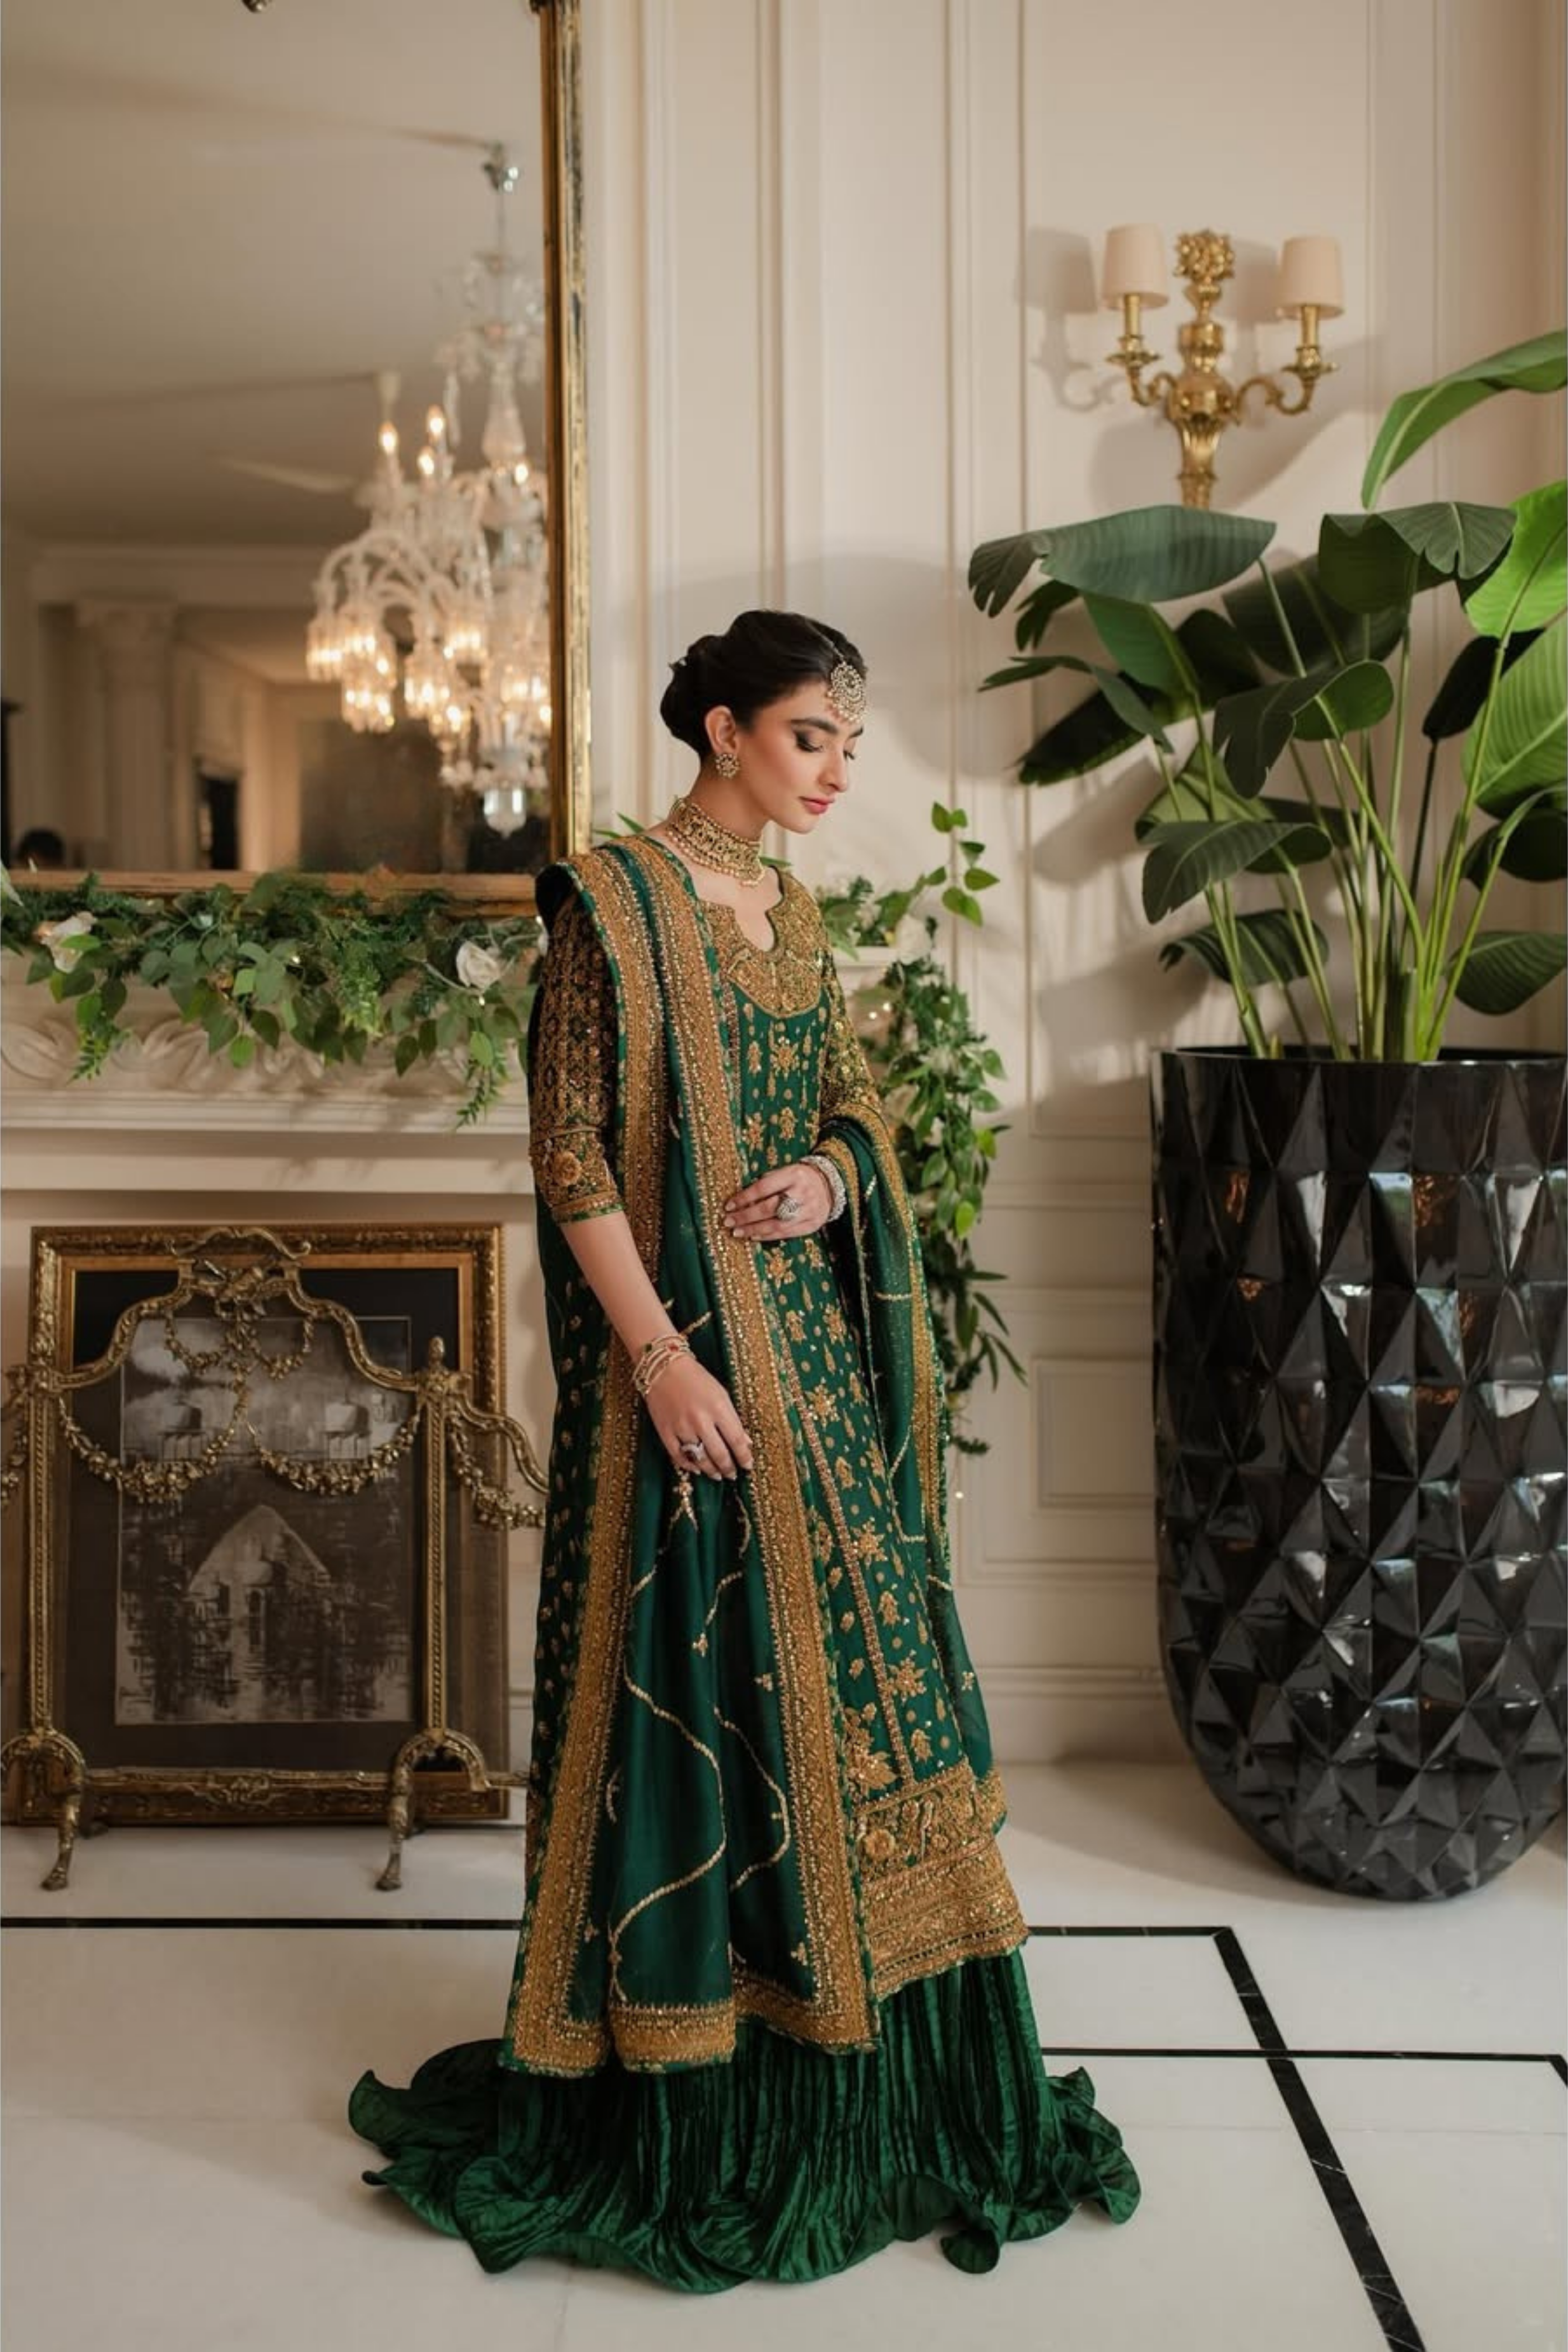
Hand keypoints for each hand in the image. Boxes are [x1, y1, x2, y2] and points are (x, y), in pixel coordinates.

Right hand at [642, 1352, 753, 1480]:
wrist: (663, 1367)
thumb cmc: (696, 1378)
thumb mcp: (721, 1394)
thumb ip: (733, 1420)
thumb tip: (746, 1443)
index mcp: (718, 1408)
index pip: (737, 1441)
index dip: (744, 1457)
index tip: (748, 1466)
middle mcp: (701, 1420)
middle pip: (720, 1455)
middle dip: (729, 1468)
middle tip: (733, 1474)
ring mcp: (681, 1428)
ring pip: (700, 1460)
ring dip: (712, 1471)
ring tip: (718, 1475)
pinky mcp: (665, 1432)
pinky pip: (679, 1456)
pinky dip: (689, 1466)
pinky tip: (697, 1468)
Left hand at [722, 1160, 833, 1242]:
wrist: (830, 1185)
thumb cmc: (800, 1178)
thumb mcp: (786, 1172)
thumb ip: (767, 1183)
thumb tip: (741, 1200)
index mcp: (794, 1175)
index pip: (763, 1188)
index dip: (744, 1198)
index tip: (728, 1206)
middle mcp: (802, 1193)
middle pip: (769, 1208)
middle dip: (745, 1216)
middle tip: (728, 1221)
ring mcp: (809, 1211)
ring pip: (777, 1224)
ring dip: (754, 1230)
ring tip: (737, 1232)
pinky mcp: (812, 1224)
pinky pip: (787, 1234)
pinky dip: (768, 1236)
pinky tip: (754, 1236)